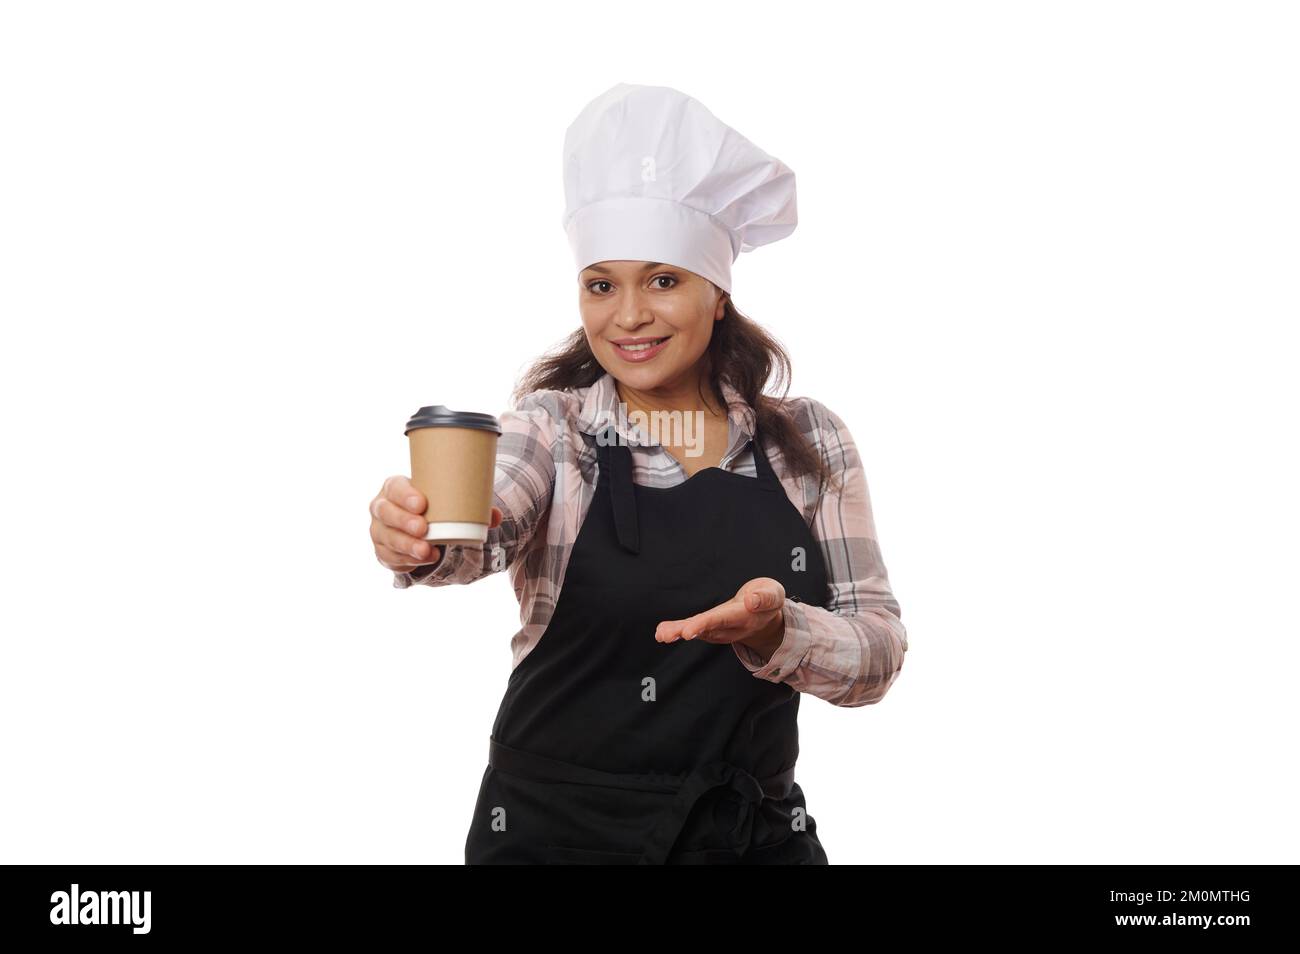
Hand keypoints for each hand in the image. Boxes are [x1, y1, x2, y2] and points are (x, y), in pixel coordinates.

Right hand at [370, 474, 501, 572]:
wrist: (418, 525)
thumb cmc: (432, 507)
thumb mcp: (446, 502)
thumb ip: (472, 506)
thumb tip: (495, 517)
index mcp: (395, 487)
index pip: (394, 487)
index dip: (404, 495)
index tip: (422, 503)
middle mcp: (382, 507)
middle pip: (386, 513)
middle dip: (404, 521)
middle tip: (424, 528)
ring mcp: (379, 530)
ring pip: (387, 538)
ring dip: (407, 545)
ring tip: (427, 551)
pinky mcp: (383, 550)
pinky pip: (390, 556)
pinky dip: (406, 560)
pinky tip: (420, 559)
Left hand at [654, 577, 786, 656]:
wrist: (766, 615)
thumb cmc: (768, 598)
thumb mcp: (773, 593)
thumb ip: (765, 597)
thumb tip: (752, 601)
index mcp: (744, 616)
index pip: (722, 620)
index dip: (704, 625)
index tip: (689, 631)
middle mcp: (730, 627)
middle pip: (706, 629)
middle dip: (686, 631)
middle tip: (667, 635)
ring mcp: (720, 630)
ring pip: (698, 631)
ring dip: (678, 632)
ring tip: (661, 634)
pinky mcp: (713, 627)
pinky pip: (694, 630)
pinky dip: (678, 631)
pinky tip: (662, 632)